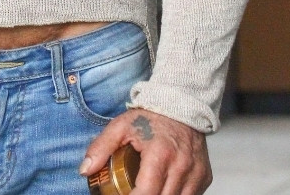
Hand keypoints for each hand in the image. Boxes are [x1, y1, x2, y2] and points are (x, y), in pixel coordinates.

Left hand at [79, 108, 212, 194]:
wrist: (181, 103)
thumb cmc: (150, 116)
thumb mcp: (121, 126)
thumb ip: (101, 147)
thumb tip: (84, 170)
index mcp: (160, 154)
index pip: (146, 193)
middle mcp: (182, 166)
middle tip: (132, 191)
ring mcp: (196, 173)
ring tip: (147, 187)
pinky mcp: (204, 177)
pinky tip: (163, 186)